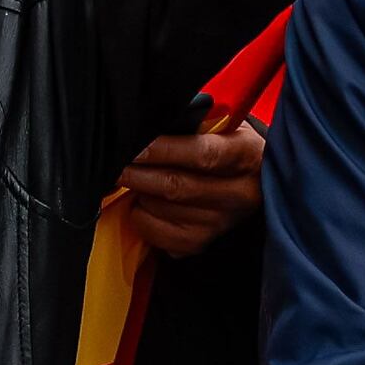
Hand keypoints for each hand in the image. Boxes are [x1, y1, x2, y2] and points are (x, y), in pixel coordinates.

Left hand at [114, 119, 265, 256]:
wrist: (251, 181)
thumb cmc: (225, 142)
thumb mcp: (221, 123)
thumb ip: (192, 121)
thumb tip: (149, 123)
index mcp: (246, 154)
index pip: (203, 155)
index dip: (165, 150)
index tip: (135, 147)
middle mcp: (239, 193)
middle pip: (177, 187)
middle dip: (138, 174)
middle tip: (114, 162)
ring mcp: (221, 222)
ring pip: (162, 210)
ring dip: (139, 192)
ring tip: (134, 176)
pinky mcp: (202, 243)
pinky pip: (158, 234)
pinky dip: (141, 217)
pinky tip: (143, 201)